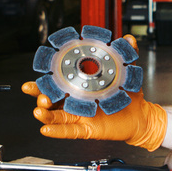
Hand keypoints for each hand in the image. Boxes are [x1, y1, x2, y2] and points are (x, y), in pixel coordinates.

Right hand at [22, 35, 166, 151]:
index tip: (30, 82)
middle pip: (52, 100)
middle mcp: (76, 102)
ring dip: (46, 115)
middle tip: (39, 95)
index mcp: (80, 88)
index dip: (42, 83)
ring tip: (39, 111)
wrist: (141, 115)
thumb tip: (128, 38)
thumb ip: (126, 54)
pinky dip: (57, 131)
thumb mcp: (126, 73)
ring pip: (57, 116)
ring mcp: (80, 115)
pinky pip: (70, 131)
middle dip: (41, 97)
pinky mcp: (87, 128)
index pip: (57, 84)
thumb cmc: (128, 95)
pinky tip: (46, 130)